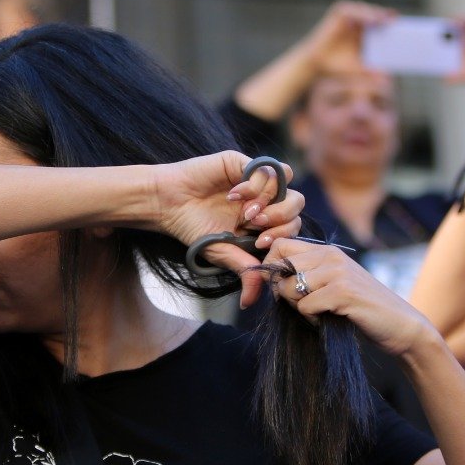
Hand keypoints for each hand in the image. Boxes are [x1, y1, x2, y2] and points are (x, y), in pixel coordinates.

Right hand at [151, 152, 303, 300]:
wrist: (169, 204)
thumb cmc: (195, 228)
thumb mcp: (225, 254)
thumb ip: (245, 271)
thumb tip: (251, 301)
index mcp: (264, 221)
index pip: (291, 225)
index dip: (282, 235)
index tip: (258, 242)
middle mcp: (264, 199)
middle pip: (296, 204)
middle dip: (280, 218)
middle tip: (255, 225)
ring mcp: (256, 180)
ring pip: (287, 185)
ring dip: (269, 201)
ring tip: (245, 211)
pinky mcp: (245, 163)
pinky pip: (269, 169)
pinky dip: (255, 184)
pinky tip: (234, 194)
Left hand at [252, 239, 430, 357]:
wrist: (401, 325)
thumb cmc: (363, 309)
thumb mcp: (333, 285)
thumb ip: (307, 277)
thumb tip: (269, 281)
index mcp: (328, 251)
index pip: (280, 245)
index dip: (270, 267)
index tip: (278, 289)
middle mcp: (331, 256)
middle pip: (280, 266)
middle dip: (283, 292)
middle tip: (304, 307)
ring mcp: (337, 272)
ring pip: (289, 287)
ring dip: (298, 308)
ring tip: (321, 314)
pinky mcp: (343, 292)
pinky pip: (305, 306)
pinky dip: (312, 319)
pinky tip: (330, 320)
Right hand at [299, 0, 395, 76]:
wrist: (317, 64)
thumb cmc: (338, 66)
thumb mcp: (359, 68)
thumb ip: (372, 70)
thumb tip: (388, 79)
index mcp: (366, 30)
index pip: (382, 23)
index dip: (392, 23)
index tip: (404, 27)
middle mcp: (358, 20)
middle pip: (376, 14)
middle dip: (387, 17)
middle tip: (397, 22)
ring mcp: (349, 15)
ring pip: (366, 10)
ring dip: (376, 14)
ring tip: (387, 20)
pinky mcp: (339, 12)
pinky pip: (353, 9)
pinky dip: (362, 13)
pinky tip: (371, 19)